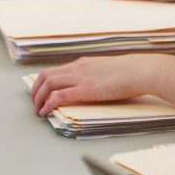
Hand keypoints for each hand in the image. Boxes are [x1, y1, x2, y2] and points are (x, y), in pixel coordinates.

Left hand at [30, 55, 156, 115]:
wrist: (140, 70)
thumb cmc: (131, 72)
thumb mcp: (108, 70)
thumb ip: (97, 75)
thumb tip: (95, 84)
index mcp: (84, 63)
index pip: (56, 69)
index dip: (44, 81)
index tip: (40, 91)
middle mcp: (79, 68)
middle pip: (47, 75)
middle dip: (36, 89)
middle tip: (34, 101)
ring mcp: (81, 77)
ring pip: (49, 83)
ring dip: (39, 97)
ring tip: (37, 109)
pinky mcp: (86, 89)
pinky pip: (59, 95)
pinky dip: (49, 103)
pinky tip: (46, 111)